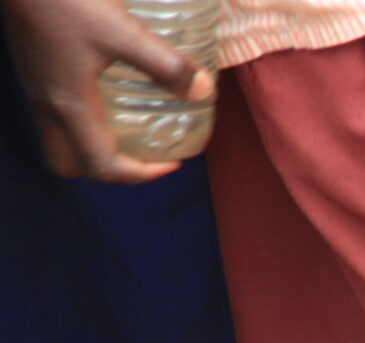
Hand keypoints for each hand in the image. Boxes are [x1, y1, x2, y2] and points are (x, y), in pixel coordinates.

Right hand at [1, 0, 210, 181]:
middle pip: (69, 162)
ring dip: (94, 142)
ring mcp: (35, 85)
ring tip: (130, 126)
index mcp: (69, 106)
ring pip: (60, 137)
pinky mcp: (33, 67)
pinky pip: (56, 110)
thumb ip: (165, 64)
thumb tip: (202, 91)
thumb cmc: (66, 0)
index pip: (101, 165)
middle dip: (108, 168)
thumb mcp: (123, 31)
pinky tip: (107, 90)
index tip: (172, 162)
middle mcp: (47, 103)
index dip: (141, 175)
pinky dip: (83, 116)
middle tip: (142, 153)